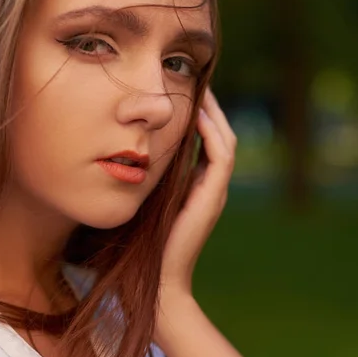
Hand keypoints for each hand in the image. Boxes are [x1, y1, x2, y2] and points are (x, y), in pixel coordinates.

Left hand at [160, 88, 236, 293]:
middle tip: (196, 81)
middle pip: (221, 134)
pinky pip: (220, 156)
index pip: (207, 140)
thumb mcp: (151, 199)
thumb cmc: (149, 241)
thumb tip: (132, 151)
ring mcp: (216, 190)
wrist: (159, 276)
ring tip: (201, 90)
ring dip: (215, 114)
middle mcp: (212, 184)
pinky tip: (197, 116)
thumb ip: (153, 177)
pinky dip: (211, 133)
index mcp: (199, 183)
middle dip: (211, 107)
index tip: (185, 92)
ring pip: (225, 140)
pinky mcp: (213, 197)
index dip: (201, 115)